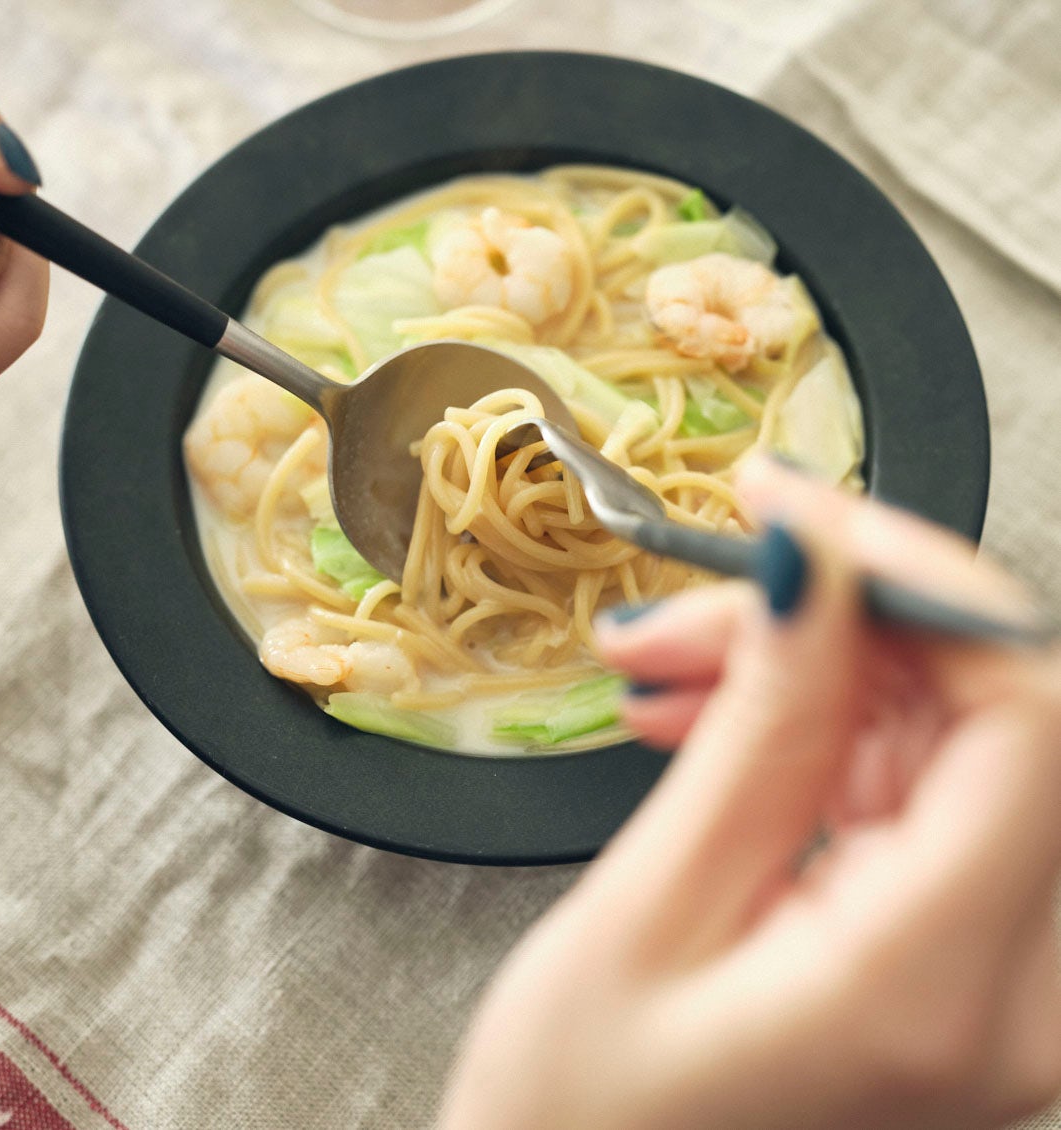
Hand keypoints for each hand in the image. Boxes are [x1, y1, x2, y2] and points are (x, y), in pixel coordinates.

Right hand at [437, 457, 1060, 1129]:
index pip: (1023, 713)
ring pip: (938, 734)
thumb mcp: (651, 906)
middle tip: (690, 610)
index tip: (794, 516)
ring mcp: (988, 978)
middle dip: (834, 626)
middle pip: (984, 711)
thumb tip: (817, 571)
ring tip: (666, 670)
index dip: (913, 579)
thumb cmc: (574, 1122)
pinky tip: (708, 724)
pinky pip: (905, 787)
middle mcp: (1010, 995)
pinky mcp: (940, 952)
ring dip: (806, 674)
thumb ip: (760, 731)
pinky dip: (808, 733)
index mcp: (939, 990)